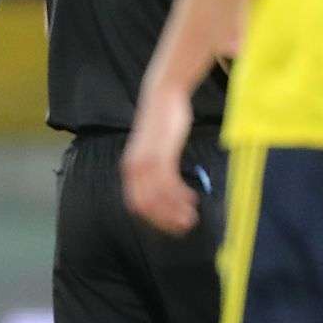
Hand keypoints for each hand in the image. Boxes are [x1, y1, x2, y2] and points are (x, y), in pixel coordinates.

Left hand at [122, 84, 198, 235]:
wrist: (163, 96)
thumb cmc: (162, 123)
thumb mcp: (156, 149)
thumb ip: (157, 168)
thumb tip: (168, 189)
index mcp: (130, 169)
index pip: (136, 205)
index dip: (154, 220)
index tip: (171, 226)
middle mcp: (133, 169)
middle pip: (145, 207)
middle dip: (165, 221)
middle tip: (184, 227)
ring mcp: (146, 163)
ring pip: (158, 199)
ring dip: (175, 212)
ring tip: (191, 218)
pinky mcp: (160, 155)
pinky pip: (169, 184)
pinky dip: (180, 196)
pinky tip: (192, 198)